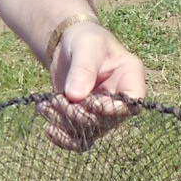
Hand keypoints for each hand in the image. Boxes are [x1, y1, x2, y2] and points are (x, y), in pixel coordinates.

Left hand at [44, 21, 145, 150]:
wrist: (69, 45)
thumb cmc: (85, 40)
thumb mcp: (85, 46)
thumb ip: (83, 69)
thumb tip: (75, 97)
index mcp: (131, 78)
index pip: (133, 104)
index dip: (113, 109)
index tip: (90, 102)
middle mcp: (120, 101)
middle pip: (107, 122)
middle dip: (80, 114)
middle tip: (59, 99)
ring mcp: (103, 114)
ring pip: (89, 132)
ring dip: (66, 124)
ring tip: (47, 106)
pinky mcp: (85, 121)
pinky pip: (79, 141)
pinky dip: (63, 139)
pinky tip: (48, 128)